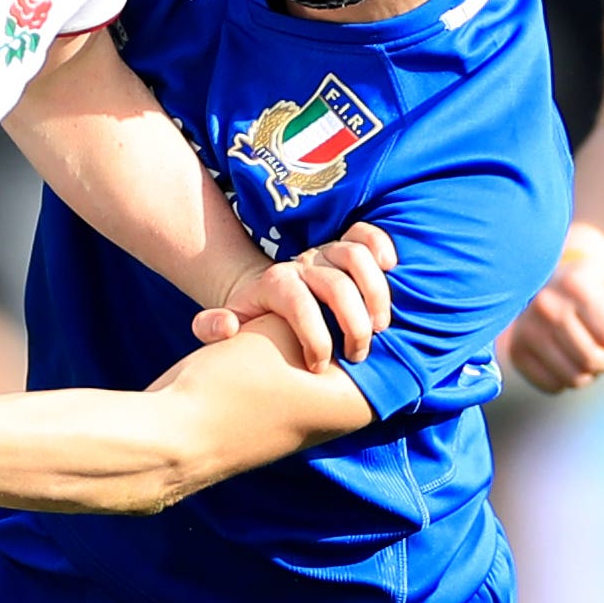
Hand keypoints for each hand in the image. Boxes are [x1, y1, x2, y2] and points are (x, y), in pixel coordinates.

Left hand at [196, 222, 396, 367]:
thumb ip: (211, 327)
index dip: (314, 338)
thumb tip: (228, 326)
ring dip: (376, 294)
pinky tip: (392, 271)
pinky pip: (367, 234)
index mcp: (274, 284)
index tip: (318, 368)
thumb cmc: (250, 319)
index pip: (299, 303)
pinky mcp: (344, 249)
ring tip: (379, 328)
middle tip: (358, 356)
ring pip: (356, 257)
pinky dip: (382, 247)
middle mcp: (301, 265)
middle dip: (353, 324)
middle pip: (336, 283)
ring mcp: (324, 254)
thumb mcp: (221, 324)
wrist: (262, 292)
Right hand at [499, 222, 603, 393]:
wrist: (545, 283)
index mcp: (575, 283)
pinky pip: (552, 386)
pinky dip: (568, 380)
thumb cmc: (590, 288)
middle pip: (592, 359)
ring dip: (592, 374)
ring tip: (593, 355)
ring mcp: (526, 329)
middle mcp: (546, 305)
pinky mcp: (516, 351)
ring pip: (574, 378)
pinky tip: (570, 361)